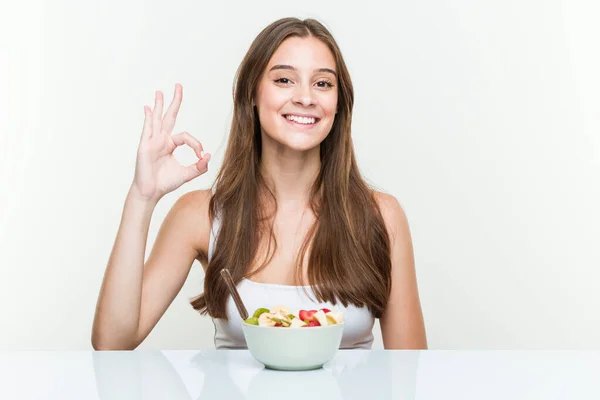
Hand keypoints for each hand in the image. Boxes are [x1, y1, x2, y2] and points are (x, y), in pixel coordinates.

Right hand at [131, 84, 209, 201]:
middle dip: (175, 101)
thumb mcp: (187, 174)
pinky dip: (148, 119)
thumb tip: (208, 155)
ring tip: (160, 92)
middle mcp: (161, 140)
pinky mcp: (145, 146)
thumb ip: (199, 166)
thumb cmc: (165, 183)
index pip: (186, 136)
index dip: (196, 144)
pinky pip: (148, 130)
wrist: (151, 192)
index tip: (201, 156)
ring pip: (157, 119)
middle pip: (169, 116)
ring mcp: (152, 141)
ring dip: (159, 105)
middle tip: (179, 85)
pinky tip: (149, 108)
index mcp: (170, 144)